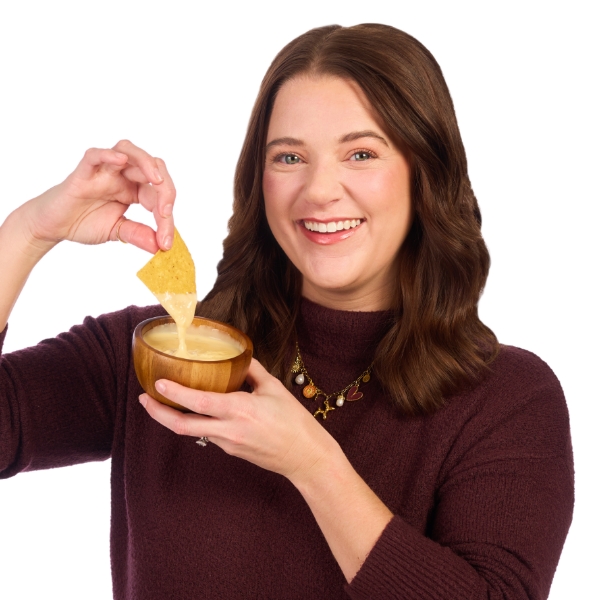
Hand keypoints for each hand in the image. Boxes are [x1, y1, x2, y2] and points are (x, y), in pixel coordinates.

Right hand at [22, 140, 175, 253]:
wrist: (53, 225)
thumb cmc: (84, 221)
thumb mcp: (116, 232)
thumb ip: (136, 235)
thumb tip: (158, 246)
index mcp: (135, 189)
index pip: (159, 195)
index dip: (167, 218)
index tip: (166, 243)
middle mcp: (123, 175)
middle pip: (152, 168)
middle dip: (166, 190)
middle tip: (166, 214)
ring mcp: (103, 171)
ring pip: (129, 151)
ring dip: (147, 163)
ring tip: (157, 180)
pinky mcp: (83, 172)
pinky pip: (95, 155)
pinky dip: (108, 155)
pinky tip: (120, 160)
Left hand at [139, 359, 339, 481]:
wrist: (305, 457)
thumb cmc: (294, 422)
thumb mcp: (274, 389)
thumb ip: (252, 371)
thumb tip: (238, 357)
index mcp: (240, 410)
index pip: (199, 402)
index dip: (175, 393)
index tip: (157, 383)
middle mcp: (228, 430)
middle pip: (182, 426)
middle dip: (158, 413)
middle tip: (143, 399)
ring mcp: (227, 444)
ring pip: (193, 431)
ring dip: (175, 417)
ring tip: (165, 400)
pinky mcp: (231, 451)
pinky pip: (209, 434)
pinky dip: (198, 422)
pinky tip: (199, 411)